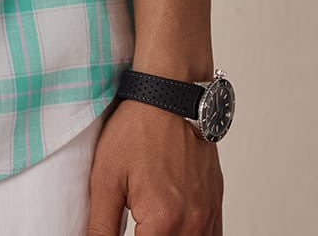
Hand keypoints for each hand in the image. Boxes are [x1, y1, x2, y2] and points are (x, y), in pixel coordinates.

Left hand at [86, 99, 223, 234]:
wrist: (171, 95)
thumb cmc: (138, 128)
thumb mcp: (106, 178)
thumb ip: (101, 225)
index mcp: (163, 221)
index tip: (121, 231)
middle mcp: (193, 223)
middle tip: (134, 226)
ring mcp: (208, 215)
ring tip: (149, 226)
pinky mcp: (216, 204)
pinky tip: (174, 230)